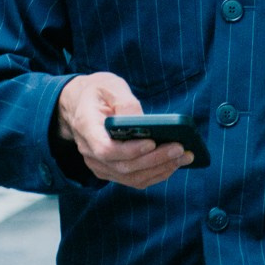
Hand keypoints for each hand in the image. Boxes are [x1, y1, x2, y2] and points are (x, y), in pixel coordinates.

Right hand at [55, 71, 193, 188]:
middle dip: (155, 159)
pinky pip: (134, 179)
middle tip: (180, 149)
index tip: (152, 142)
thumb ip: (125, 102)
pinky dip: (155, 174)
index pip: (106, 149)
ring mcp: (99, 165)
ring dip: (160, 169)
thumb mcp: (110, 86)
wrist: (80, 104)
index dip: (130, 150)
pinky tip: (173, 163)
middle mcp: (90, 152)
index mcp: (86, 127)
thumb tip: (143, 122)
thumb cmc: (98, 92)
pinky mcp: (111, 170)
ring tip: (183, 157)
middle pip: (124, 166)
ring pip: (131, 177)